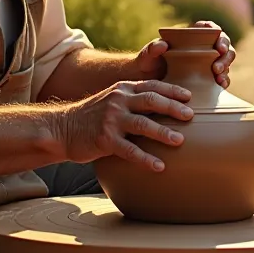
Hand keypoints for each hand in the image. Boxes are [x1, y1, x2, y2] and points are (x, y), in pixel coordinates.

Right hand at [53, 80, 193, 170]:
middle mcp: (118, 101)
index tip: (189, 97)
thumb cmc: (93, 117)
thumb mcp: (112, 100)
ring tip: (180, 140)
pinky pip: (130, 150)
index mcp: (123, 89)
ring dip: (163, 133)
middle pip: (151, 101)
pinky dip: (146, 159)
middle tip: (190, 116)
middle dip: (172, 107)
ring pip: (143, 125)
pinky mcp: (104, 140)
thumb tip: (164, 106)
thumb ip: (133, 100)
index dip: (172, 90)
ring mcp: (111, 120)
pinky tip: (159, 166)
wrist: (63, 128)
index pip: (152, 86)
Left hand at [134, 20, 236, 88]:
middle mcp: (203, 48)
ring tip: (218, 77)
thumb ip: (152, 49)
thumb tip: (162, 44)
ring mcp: (208, 63)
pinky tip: (221, 85)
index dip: (216, 32)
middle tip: (217, 66)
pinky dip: (224, 81)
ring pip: (226, 61)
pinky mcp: (209, 79)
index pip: (209, 28)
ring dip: (226, 67)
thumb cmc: (148, 65)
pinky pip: (222, 78)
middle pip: (223, 45)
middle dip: (225, 53)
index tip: (217, 41)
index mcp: (191, 37)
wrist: (148, 84)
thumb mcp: (146, 56)